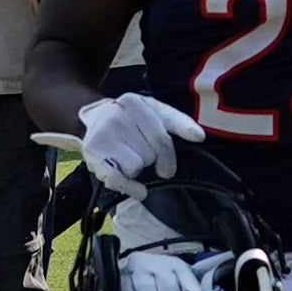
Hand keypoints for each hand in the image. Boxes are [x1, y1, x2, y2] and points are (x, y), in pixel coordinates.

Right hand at [63, 91, 203, 193]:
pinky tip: (136, 187)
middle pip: (150, 154)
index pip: (161, 138)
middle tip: (140, 154)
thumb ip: (179, 122)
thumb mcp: (155, 112)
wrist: (91, 118)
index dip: (168, 157)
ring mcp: (104, 134)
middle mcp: (117, 116)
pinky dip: (130, 187)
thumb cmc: (131, 118)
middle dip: (150, 159)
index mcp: (135, 103)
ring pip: (136, 166)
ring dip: (135, 168)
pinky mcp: (93, 153)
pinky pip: (119, 179)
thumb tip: (200, 136)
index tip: (168, 168)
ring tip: (127, 157)